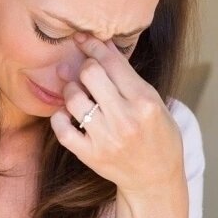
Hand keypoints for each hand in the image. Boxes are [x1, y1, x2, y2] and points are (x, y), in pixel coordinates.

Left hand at [49, 34, 184, 198]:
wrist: (154, 179)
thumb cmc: (157, 135)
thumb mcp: (153, 102)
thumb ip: (128, 76)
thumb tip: (102, 46)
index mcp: (145, 102)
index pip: (113, 64)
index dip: (94, 46)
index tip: (83, 39)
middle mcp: (125, 119)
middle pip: (90, 75)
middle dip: (85, 66)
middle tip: (86, 70)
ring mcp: (105, 138)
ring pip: (73, 99)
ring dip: (71, 89)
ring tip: (78, 92)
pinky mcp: (89, 155)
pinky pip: (62, 128)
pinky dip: (60, 117)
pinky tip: (68, 114)